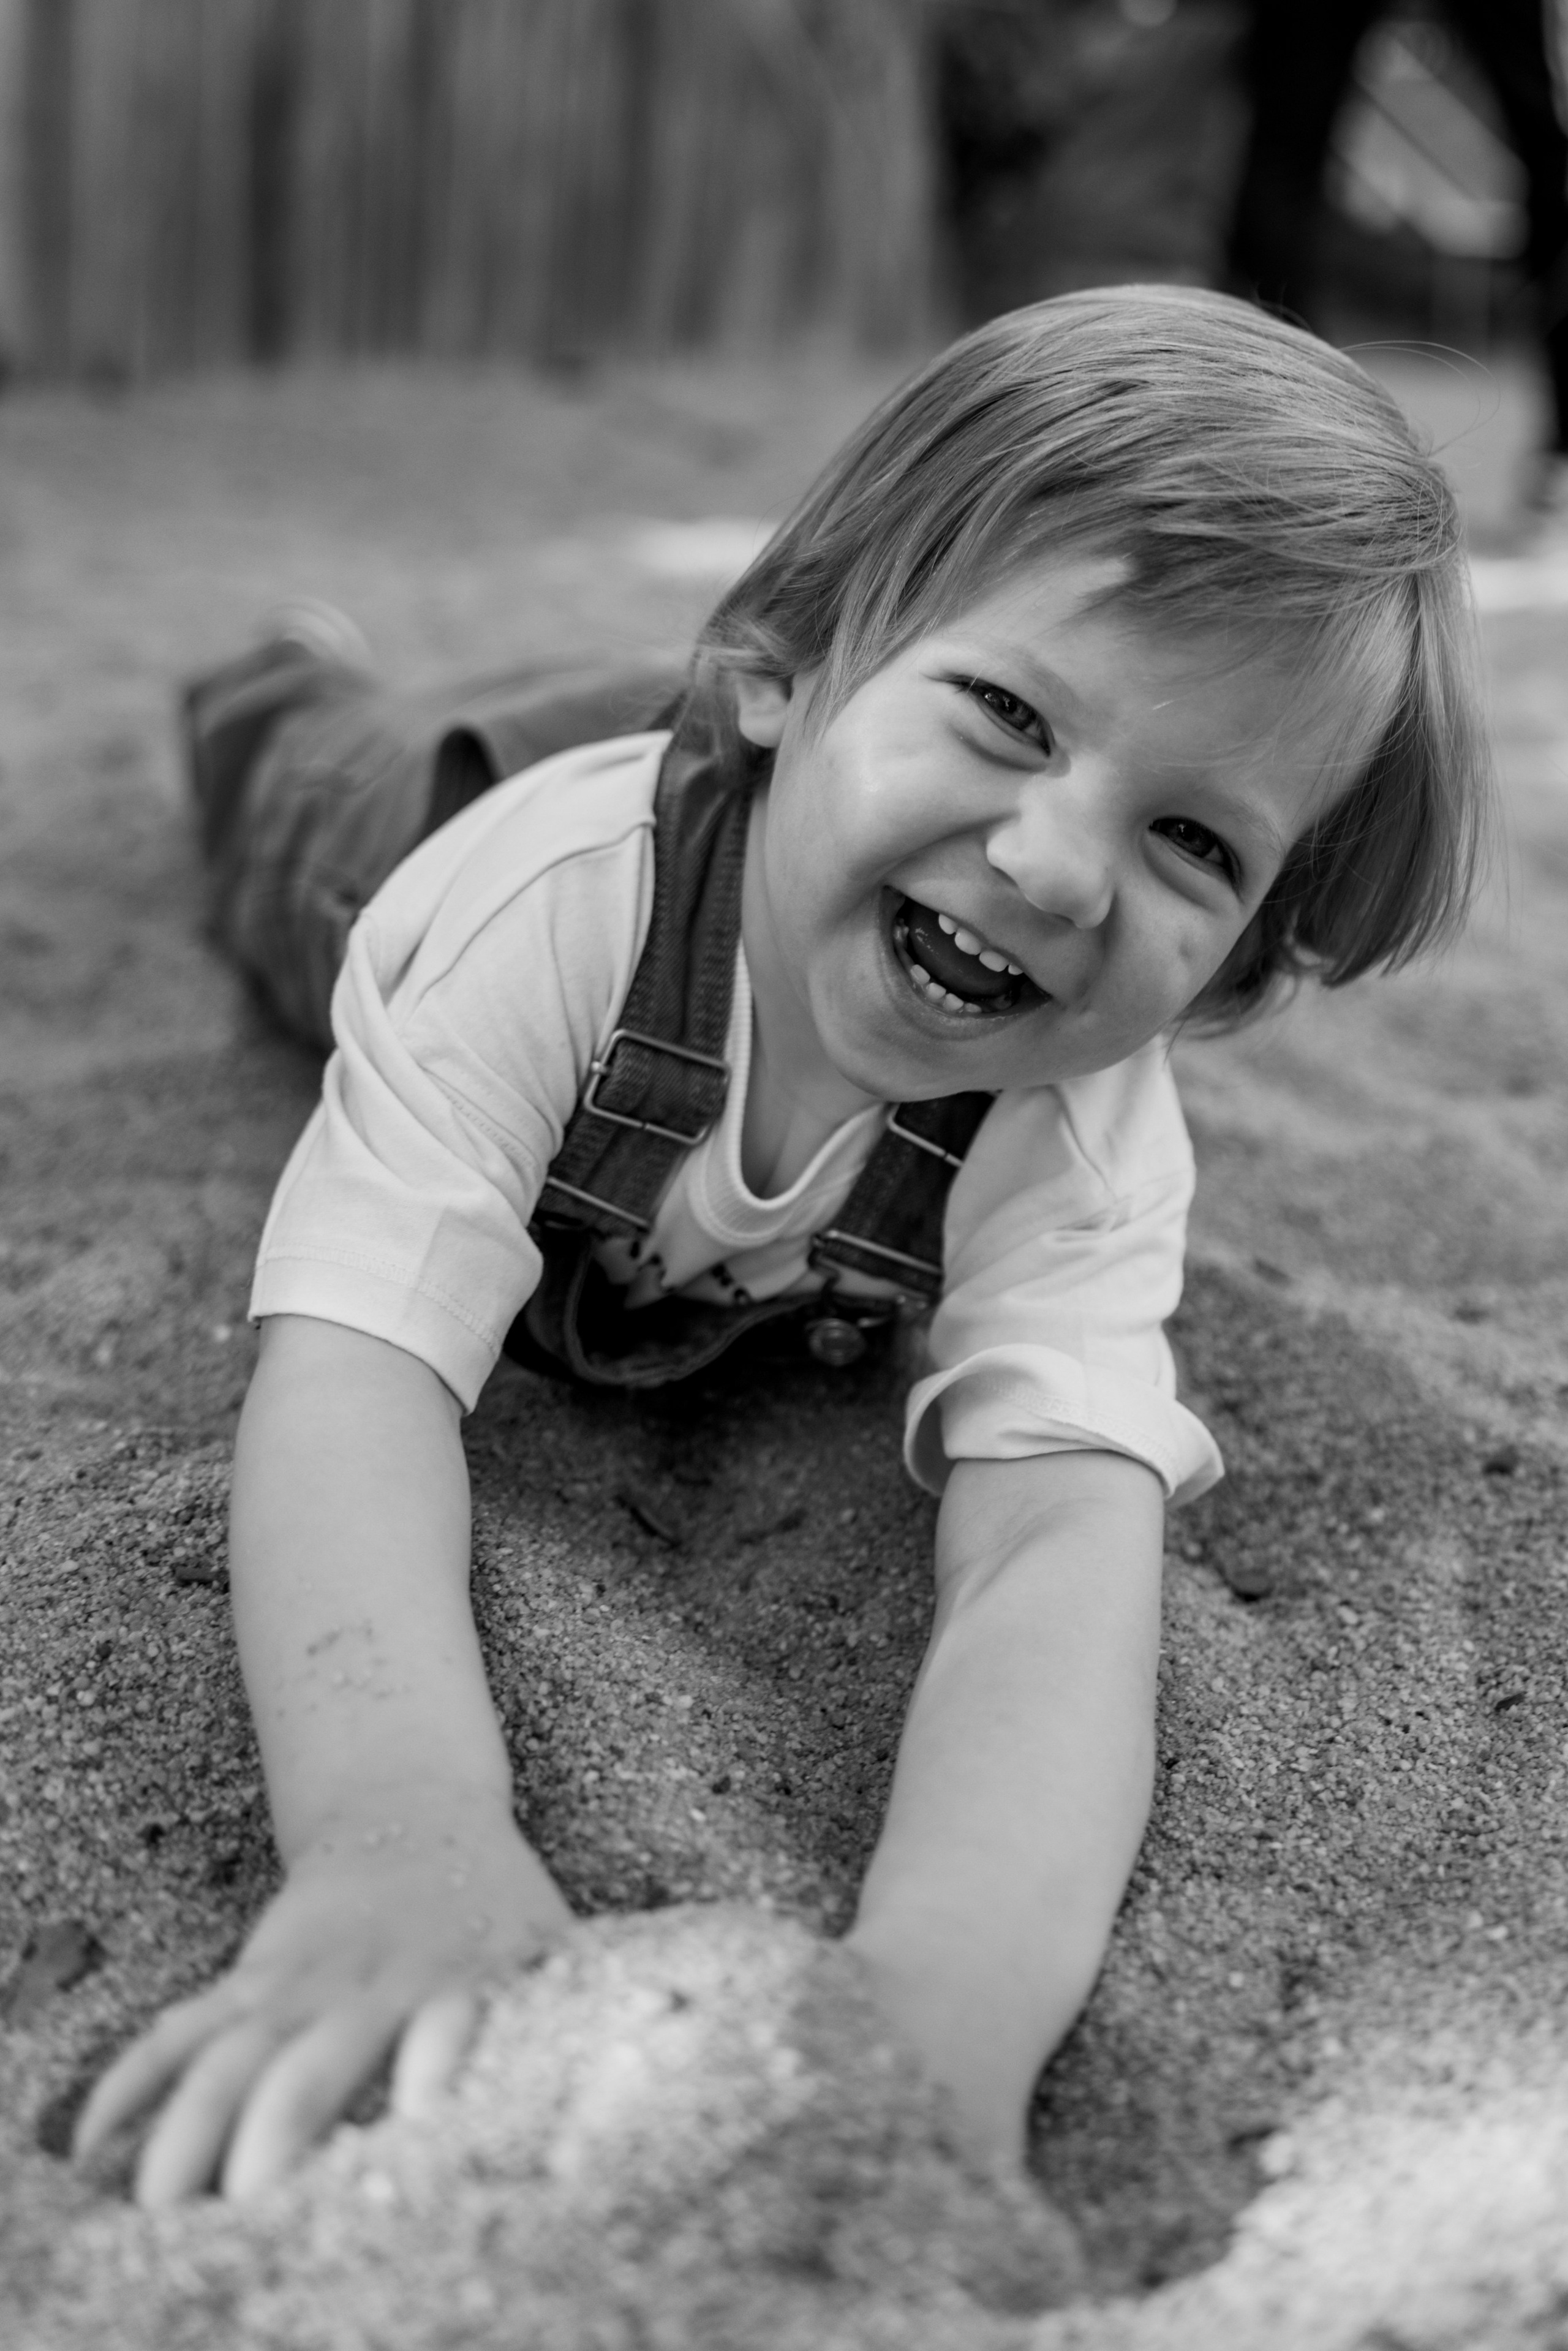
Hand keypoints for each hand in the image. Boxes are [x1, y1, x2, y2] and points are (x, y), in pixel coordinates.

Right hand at [73, 1797, 572, 2204]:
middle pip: (312, 2063)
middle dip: (281, 2133)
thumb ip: (584, 2015)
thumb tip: (652, 2062)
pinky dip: (133, 2084)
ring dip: (189, 2127)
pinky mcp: (250, 1983)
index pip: (445, 2030)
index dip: (434, 2072)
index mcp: (454, 1979)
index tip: (419, 2126)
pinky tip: (93, 2144)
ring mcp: (297, 1983)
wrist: (415, 1810)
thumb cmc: (502, 1911)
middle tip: (255, 2208)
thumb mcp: (554, 1952)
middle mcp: (366, 1986)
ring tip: (160, 2207)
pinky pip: (181, 2032)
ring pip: (228, 2057)